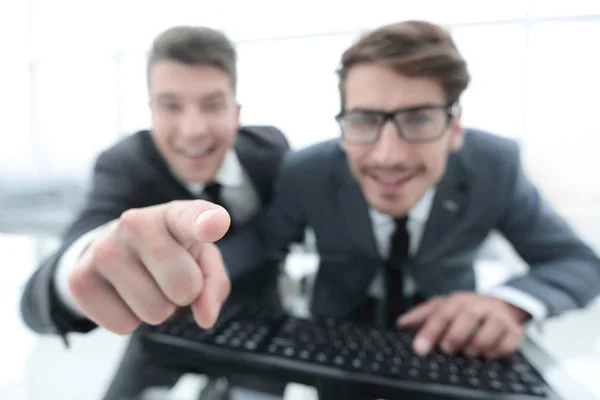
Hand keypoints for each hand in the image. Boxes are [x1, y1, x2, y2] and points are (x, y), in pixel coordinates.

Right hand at [68, 200, 231, 334]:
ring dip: (158, 308)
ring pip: (154, 311)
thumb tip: (205, 317)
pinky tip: (123, 295)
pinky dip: (129, 320)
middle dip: (184, 294)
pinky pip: (124, 326)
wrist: (111, 250)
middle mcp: (136, 223)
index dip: (206, 222)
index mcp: (174, 215)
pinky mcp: (80, 278)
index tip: (215, 223)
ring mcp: (104, 248)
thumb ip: (214, 284)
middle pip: (183, 286)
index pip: (191, 218)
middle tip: (170, 279)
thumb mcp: (201, 259)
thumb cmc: (169, 253)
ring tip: (146, 284)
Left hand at [397, 292, 529, 358]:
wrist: (501, 305)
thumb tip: (401, 323)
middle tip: (446, 350)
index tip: (419, 348)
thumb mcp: (443, 306)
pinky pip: (509, 342)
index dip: (429, 332)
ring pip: (491, 329)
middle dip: (455, 335)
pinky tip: (488, 354)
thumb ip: (421, 314)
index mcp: (459, 300)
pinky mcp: (514, 331)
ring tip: (468, 352)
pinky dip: (497, 351)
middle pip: (467, 317)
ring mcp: (498, 318)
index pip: (441, 314)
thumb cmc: (467, 309)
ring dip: (477, 345)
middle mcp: (479, 306)